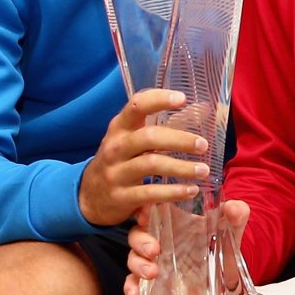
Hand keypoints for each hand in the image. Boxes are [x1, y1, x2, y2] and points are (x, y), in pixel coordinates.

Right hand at [78, 89, 208, 226]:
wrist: (90, 196)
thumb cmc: (119, 161)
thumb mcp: (132, 139)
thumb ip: (164, 125)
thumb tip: (204, 109)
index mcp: (119, 128)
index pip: (136, 106)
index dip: (158, 99)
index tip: (182, 98)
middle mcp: (116, 147)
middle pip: (149, 137)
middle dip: (179, 139)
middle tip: (203, 145)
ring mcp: (117, 173)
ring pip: (151, 164)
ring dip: (181, 167)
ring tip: (203, 170)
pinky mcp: (121, 197)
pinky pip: (150, 193)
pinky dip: (173, 192)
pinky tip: (191, 189)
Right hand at [125, 200, 247, 294]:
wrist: (227, 283)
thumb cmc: (224, 250)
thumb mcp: (232, 233)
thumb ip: (235, 218)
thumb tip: (235, 207)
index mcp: (175, 222)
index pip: (153, 209)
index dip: (145, 210)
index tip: (146, 214)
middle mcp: (160, 239)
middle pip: (138, 234)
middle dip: (141, 241)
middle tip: (154, 250)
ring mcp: (154, 261)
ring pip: (133, 257)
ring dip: (137, 264)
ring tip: (151, 273)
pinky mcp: (152, 282)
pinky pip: (134, 282)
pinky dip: (130, 287)